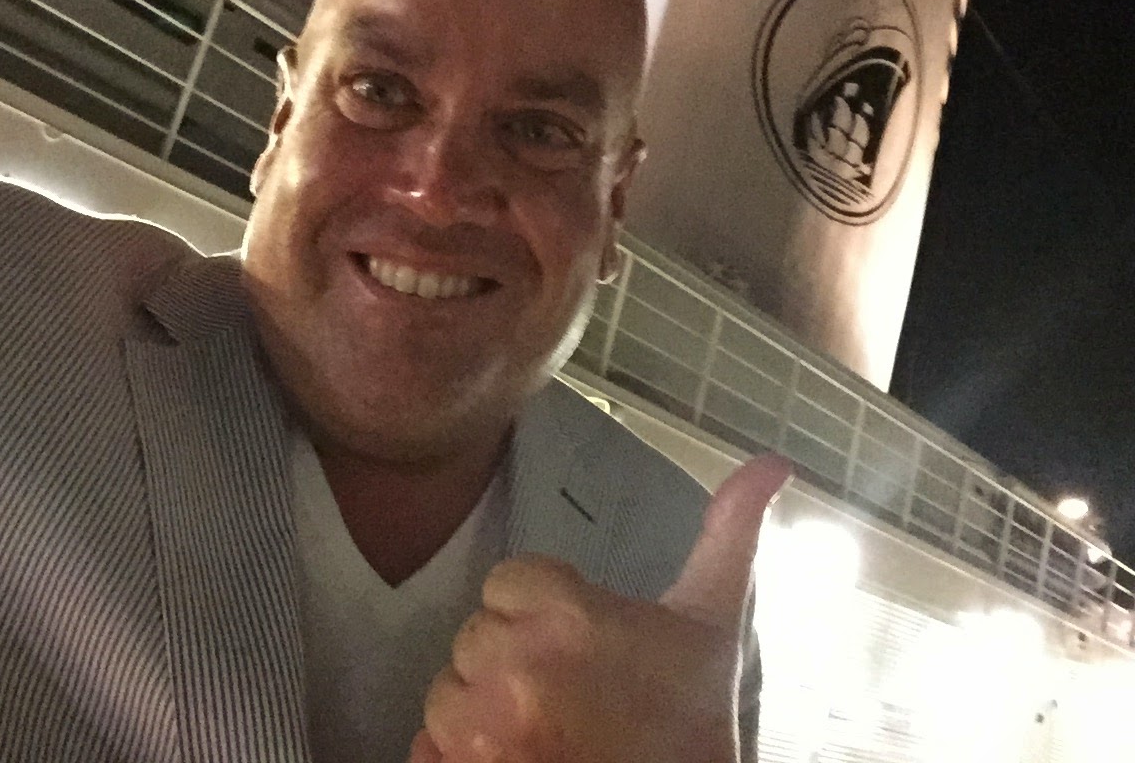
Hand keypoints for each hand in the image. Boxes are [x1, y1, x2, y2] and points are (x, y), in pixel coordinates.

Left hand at [408, 455, 791, 762]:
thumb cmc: (693, 723)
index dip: (543, 614)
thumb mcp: (714, 623)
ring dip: (483, 714)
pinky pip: (426, 749)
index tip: (581, 651)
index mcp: (568, 615)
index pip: (507, 583)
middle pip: (475, 637)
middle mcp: (516, 667)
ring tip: (546, 735)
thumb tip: (771, 464)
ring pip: (447, 695)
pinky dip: (458, 760)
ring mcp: (482, 733)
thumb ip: (730, 533)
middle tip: (570, 698)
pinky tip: (518, 761)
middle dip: (513, 663)